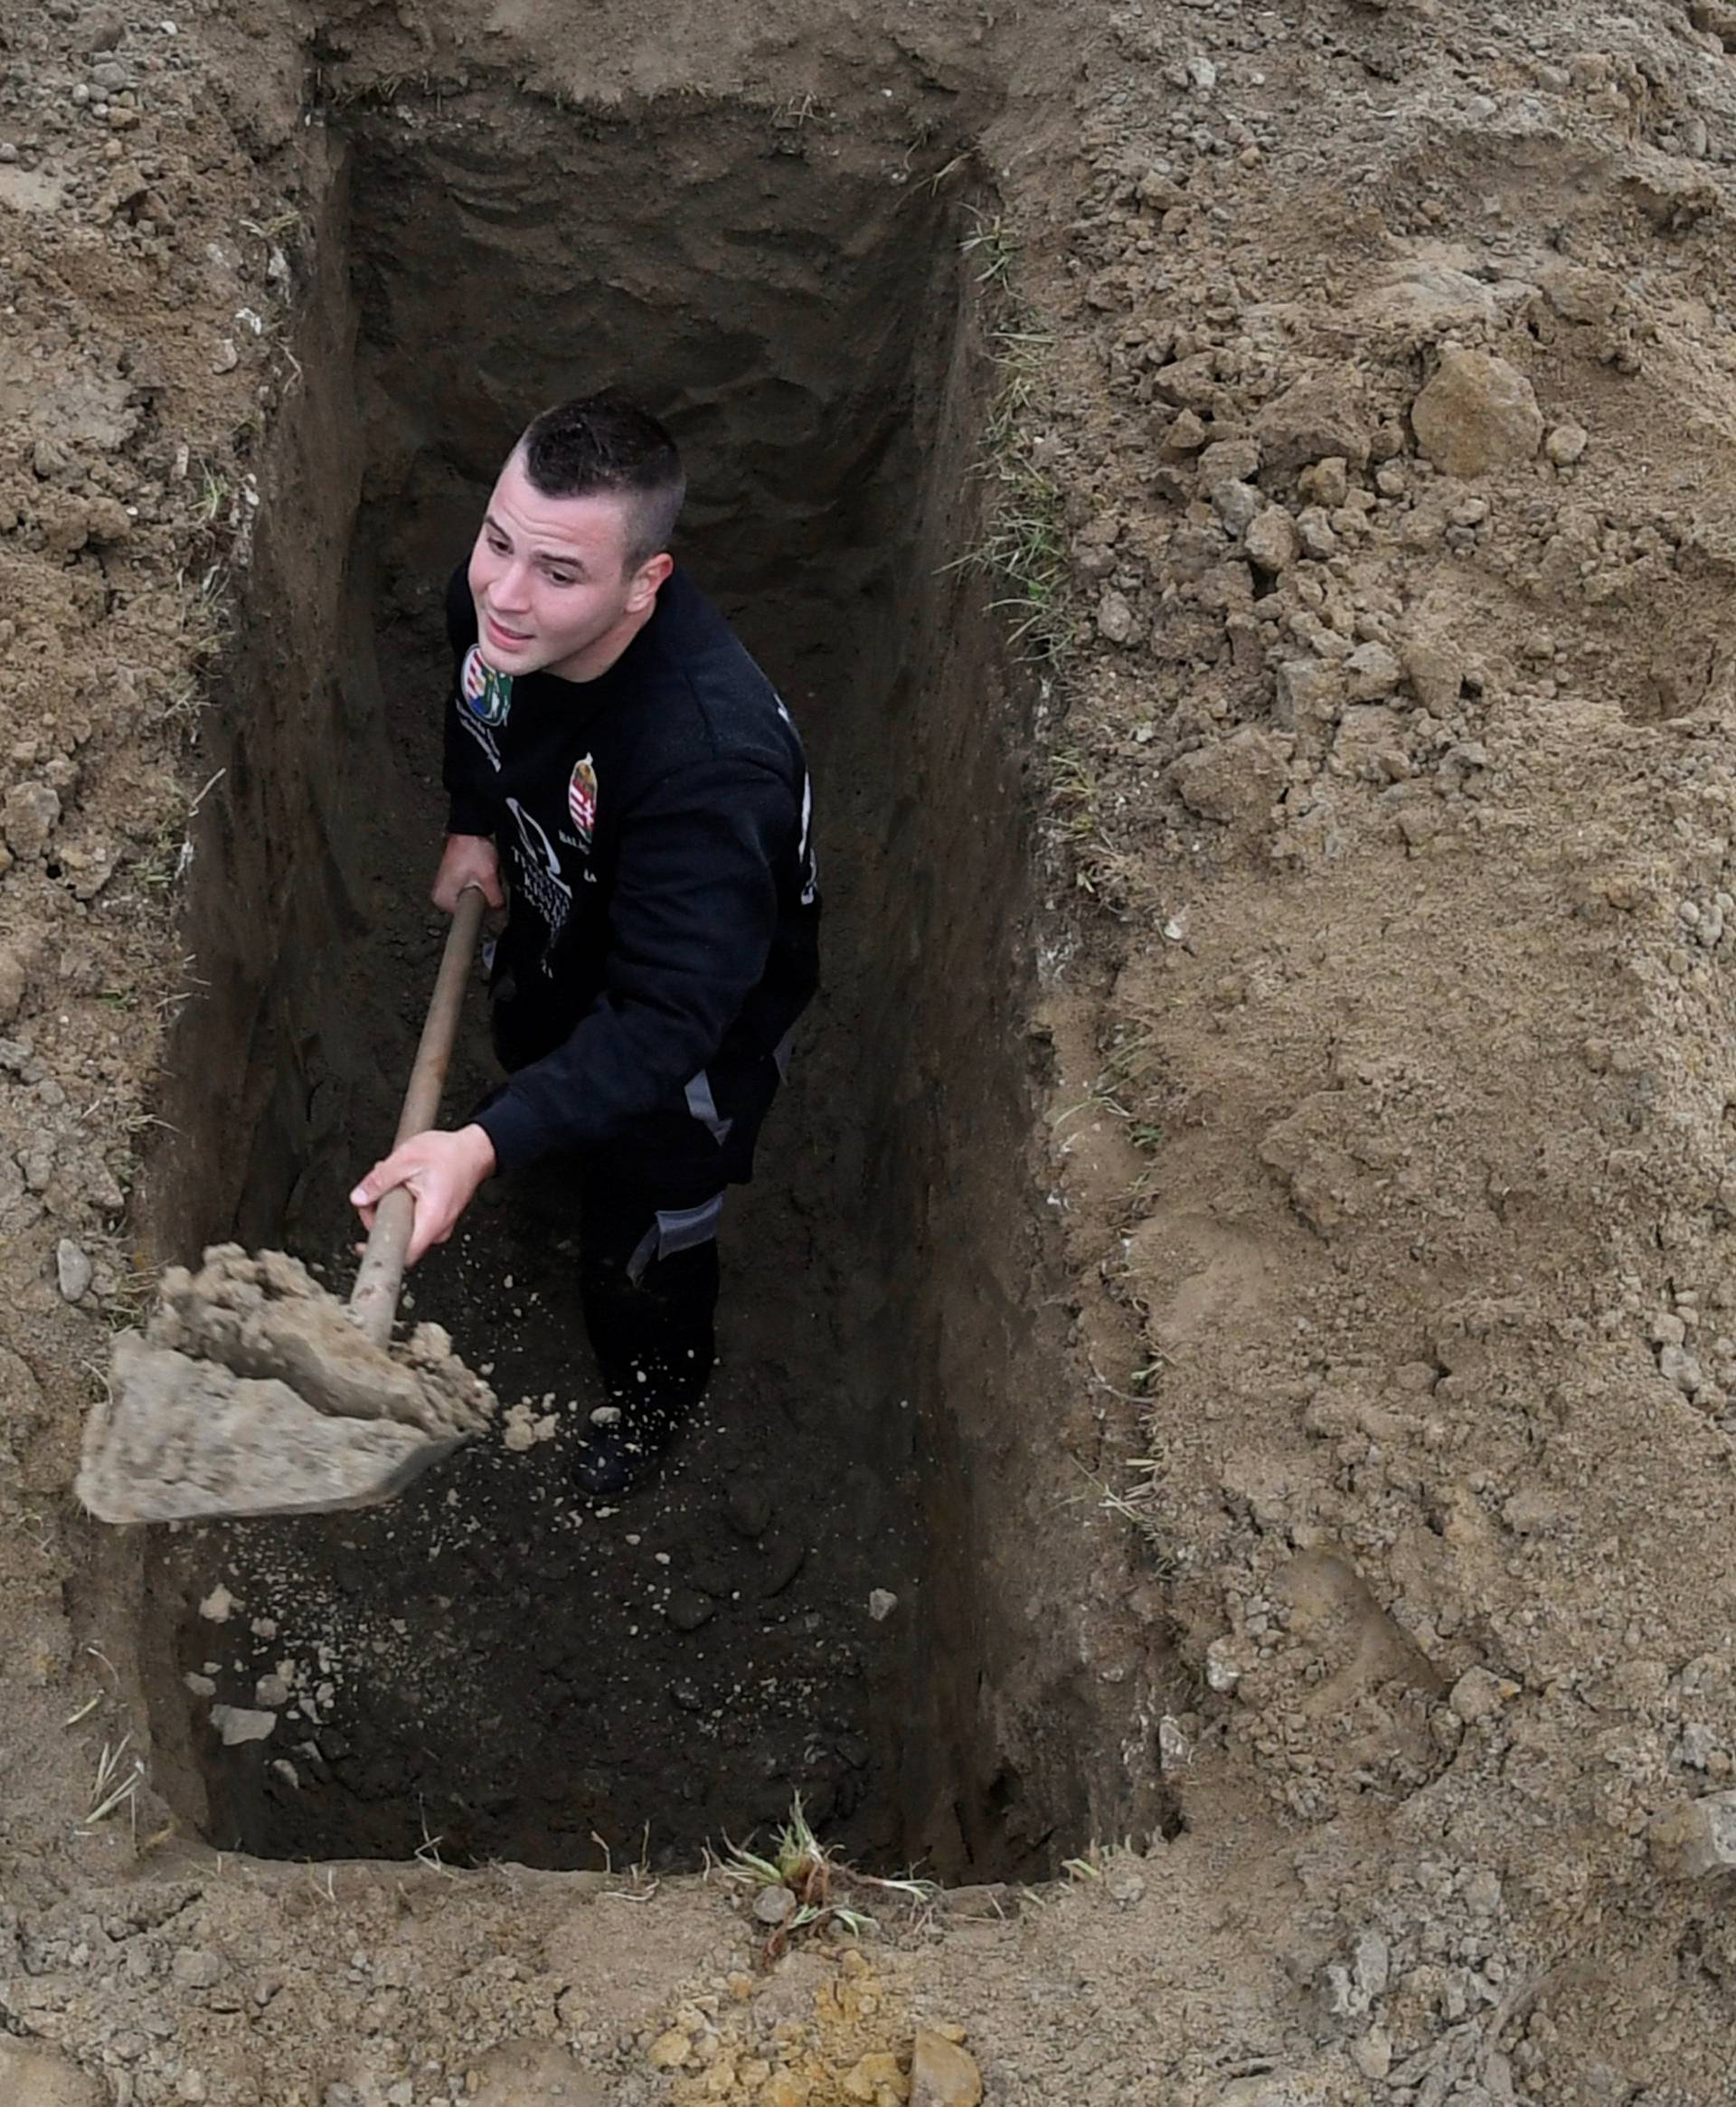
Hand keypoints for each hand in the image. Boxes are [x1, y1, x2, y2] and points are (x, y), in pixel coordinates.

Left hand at [349, 1124, 497, 1266]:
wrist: (475, 1150)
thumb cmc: (450, 1153)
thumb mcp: (406, 1159)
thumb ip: (379, 1180)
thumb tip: (359, 1197)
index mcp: (431, 1218)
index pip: (403, 1254)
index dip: (380, 1250)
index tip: (363, 1245)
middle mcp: (438, 1228)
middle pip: (399, 1240)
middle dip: (380, 1217)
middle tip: (375, 1194)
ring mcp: (439, 1226)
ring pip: (404, 1230)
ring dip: (390, 1210)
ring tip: (392, 1184)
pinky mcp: (437, 1220)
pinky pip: (413, 1223)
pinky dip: (402, 1208)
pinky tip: (402, 1188)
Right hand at [433, 833, 504, 913]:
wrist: (469, 829)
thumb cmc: (472, 848)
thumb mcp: (488, 877)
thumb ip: (495, 898)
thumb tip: (499, 911)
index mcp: (443, 899)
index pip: (469, 919)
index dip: (485, 911)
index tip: (489, 900)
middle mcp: (440, 896)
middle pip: (471, 910)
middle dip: (483, 899)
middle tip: (485, 881)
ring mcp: (446, 889)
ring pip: (472, 901)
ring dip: (482, 891)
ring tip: (481, 875)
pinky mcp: (453, 883)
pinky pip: (470, 892)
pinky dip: (478, 885)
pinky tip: (479, 874)